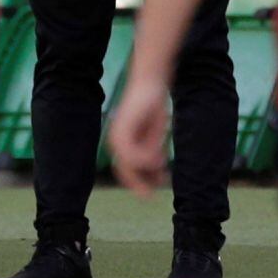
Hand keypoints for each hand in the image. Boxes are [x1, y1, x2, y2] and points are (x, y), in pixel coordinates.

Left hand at [109, 76, 169, 197]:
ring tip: (162, 161)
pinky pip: (133, 154)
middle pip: (125, 172)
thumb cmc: (153, 107)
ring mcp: (118, 136)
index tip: (153, 192)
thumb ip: (152, 153)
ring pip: (130, 164)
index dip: (139, 183)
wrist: (152, 82)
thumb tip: (156, 172)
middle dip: (139, 184)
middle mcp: (115, 141)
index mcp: (122, 143)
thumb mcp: (154, 135)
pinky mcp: (123, 130)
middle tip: (153, 194)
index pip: (126, 171)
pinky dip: (147, 158)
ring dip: (148, 166)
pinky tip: (159, 153)